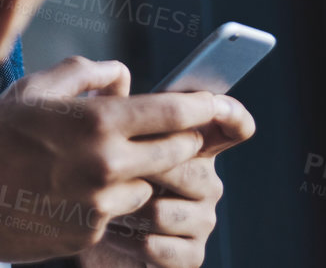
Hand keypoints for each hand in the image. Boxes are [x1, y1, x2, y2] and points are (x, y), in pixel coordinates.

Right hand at [0, 56, 221, 261]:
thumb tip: (124, 77)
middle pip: (175, 151)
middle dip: (178, 139)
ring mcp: (100, 204)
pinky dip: (109, 199)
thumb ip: (86, 74)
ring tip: (100, 163)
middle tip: (169, 130)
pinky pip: (117, 212)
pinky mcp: (90, 234)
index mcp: (96, 121)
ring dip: (139, 172)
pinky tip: (75, 190)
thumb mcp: (34, 89)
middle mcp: (106, 165)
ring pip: (148, 185)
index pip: (172, 112)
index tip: (218, 102)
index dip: (202, 106)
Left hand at [81, 97, 256, 266]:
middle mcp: (207, 181)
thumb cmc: (105, 182)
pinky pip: (157, 245)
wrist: (93, 236)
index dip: (231, 113)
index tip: (214, 104)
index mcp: (194, 147)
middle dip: (142, 173)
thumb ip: (119, 108)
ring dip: (125, 212)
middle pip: (186, 168)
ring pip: (162, 211)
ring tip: (107, 208)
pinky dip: (125, 242)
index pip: (232, 125)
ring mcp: (203, 220)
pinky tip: (113, 234)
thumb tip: (117, 75)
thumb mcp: (111, 142)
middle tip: (112, 176)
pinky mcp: (191, 255)